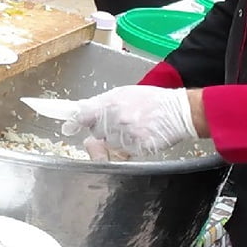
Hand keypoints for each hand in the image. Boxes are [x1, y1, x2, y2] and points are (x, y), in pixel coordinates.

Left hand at [61, 85, 198, 156]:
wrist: (179, 111)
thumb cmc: (153, 100)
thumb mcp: (125, 93)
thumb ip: (102, 103)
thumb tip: (82, 112)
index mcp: (111, 102)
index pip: (83, 114)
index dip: (75, 122)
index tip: (68, 127)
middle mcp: (116, 118)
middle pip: (96, 132)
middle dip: (103, 129)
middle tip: (119, 122)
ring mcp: (127, 134)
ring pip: (111, 143)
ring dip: (117, 139)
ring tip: (134, 128)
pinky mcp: (139, 147)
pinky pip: (126, 152)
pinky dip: (131, 147)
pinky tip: (141, 135)